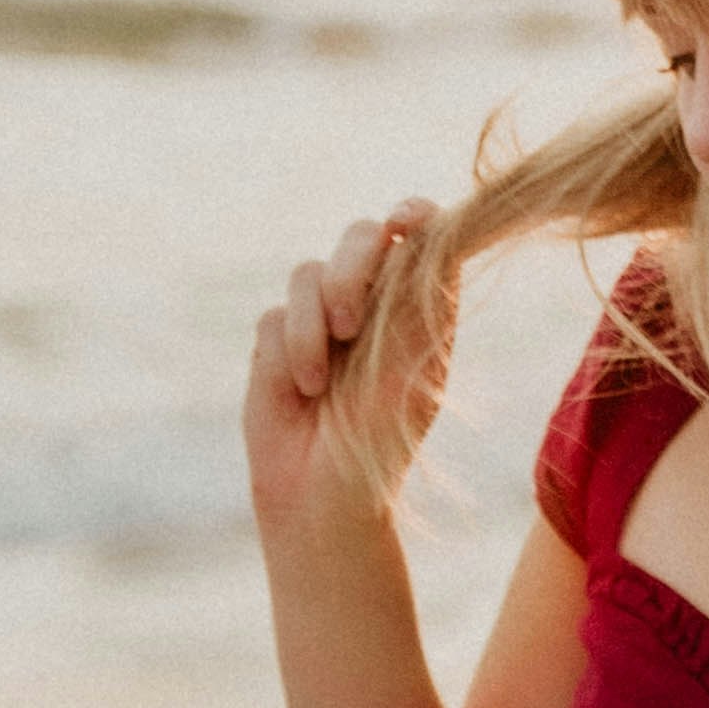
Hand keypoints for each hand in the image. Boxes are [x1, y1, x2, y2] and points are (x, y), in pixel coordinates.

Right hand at [245, 198, 454, 544]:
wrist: (325, 492)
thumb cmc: (383, 437)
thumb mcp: (412, 367)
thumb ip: (419, 300)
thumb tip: (434, 234)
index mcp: (417, 303)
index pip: (418, 232)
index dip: (412, 214)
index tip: (404, 222)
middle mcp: (371, 300)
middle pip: (358, 236)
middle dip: (350, 270)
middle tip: (349, 326)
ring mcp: (322, 316)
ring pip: (307, 272)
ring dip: (312, 328)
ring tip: (320, 384)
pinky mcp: (279, 338)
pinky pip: (274, 316)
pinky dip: (287, 354)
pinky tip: (301, 392)